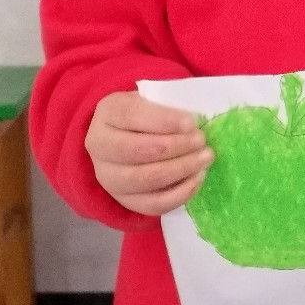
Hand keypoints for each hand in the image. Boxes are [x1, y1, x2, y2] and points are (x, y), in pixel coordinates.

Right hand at [85, 90, 213, 214]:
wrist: (123, 139)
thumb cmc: (145, 115)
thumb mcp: (151, 100)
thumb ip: (168, 106)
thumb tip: (195, 122)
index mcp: (107, 113)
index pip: (132, 115)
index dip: (164, 120)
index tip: (191, 122)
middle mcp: (100, 147)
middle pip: (137, 150)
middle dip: (175, 146)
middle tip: (201, 141)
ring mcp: (108, 178)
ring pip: (144, 179)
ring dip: (180, 169)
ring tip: (204, 159)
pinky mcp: (123, 200)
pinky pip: (152, 204)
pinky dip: (179, 193)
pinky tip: (197, 178)